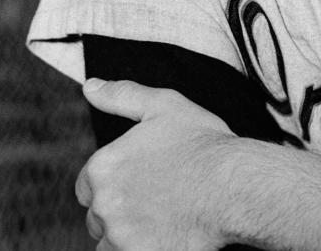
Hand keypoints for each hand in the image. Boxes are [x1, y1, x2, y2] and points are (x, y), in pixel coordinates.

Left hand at [76, 78, 234, 250]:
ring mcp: (121, 238)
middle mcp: (104, 206)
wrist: (233, 185)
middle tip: (157, 197)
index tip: (142, 179)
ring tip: (163, 218)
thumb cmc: (201, 142)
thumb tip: (89, 86)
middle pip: (98, 216)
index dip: (114, 181)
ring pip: (110, 243)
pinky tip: (166, 234)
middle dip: (120, 209)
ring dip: (128, 234)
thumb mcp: (163, 105)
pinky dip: (142, 249)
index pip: (87, 186)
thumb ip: (121, 95)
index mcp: (102, 168)